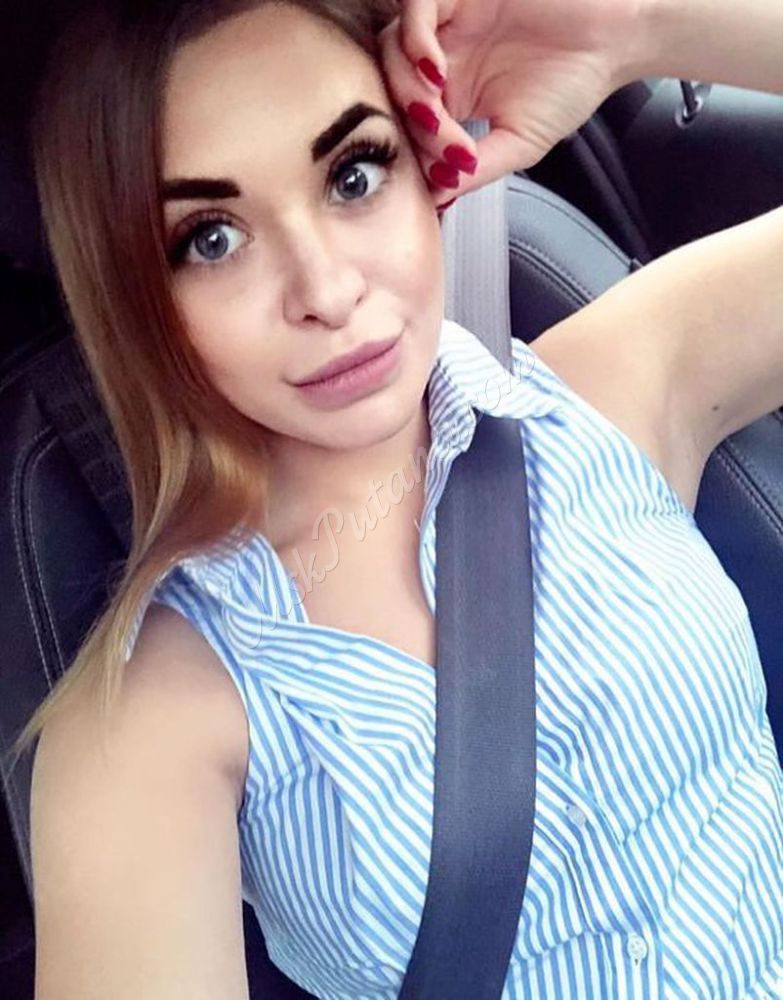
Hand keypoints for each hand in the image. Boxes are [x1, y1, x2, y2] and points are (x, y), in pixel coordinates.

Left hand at [378, 0, 648, 205]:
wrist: (618, 37)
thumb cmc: (573, 85)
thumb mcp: (519, 144)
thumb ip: (476, 170)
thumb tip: (437, 198)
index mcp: (452, 95)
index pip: (408, 123)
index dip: (417, 150)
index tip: (449, 172)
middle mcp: (443, 57)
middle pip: (390, 87)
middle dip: (408, 121)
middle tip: (444, 141)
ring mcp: (448, 22)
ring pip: (393, 49)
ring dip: (404, 84)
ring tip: (435, 108)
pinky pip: (415, 9)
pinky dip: (414, 41)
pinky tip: (435, 69)